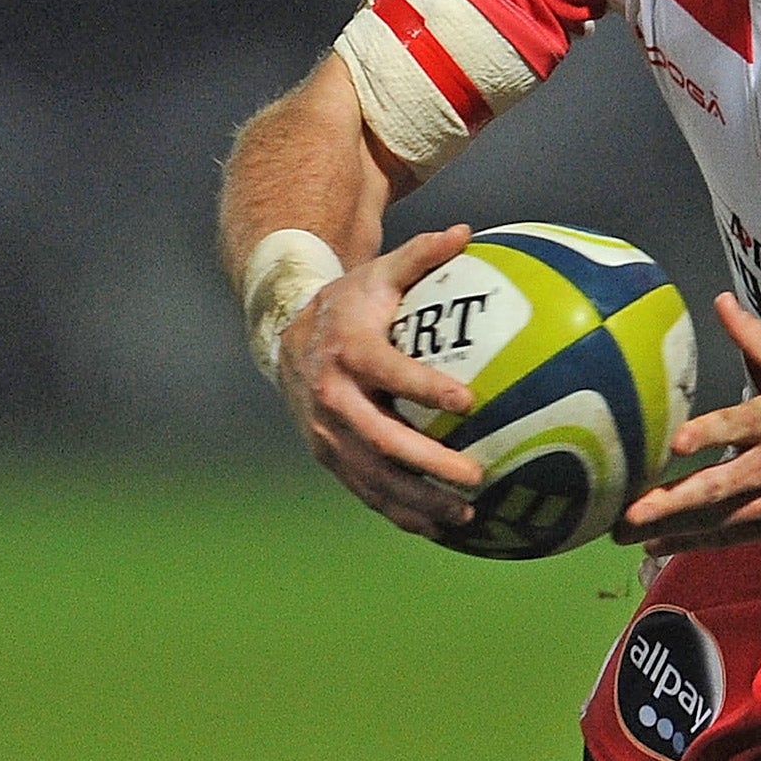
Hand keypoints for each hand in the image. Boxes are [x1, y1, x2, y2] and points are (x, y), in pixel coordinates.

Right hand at [277, 224, 484, 538]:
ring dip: (417, 499)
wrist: (284, 335)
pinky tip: (439, 527)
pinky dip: (399, 511)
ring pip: (371, 476)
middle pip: (380, 439)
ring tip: (464, 513)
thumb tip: (467, 232)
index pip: (389, 372)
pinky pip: (364, 490)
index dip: (426, 388)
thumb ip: (422, 254)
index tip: (469, 400)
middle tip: (475, 474)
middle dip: (428, 463)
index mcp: (349, 351)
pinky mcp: (326, 455)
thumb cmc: (350, 301)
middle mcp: (331, 397)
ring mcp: (325, 432)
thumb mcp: (379, 272)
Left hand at [616, 293, 760, 547]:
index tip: (676, 442)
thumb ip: (757, 340)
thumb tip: (722, 302)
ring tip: (629, 535)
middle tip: (630, 513)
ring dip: (674, 529)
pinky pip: (736, 536)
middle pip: (723, 485)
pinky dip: (697, 543)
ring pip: (723, 519)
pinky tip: (660, 546)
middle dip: (674, 502)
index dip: (710, 433)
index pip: (742, 423)